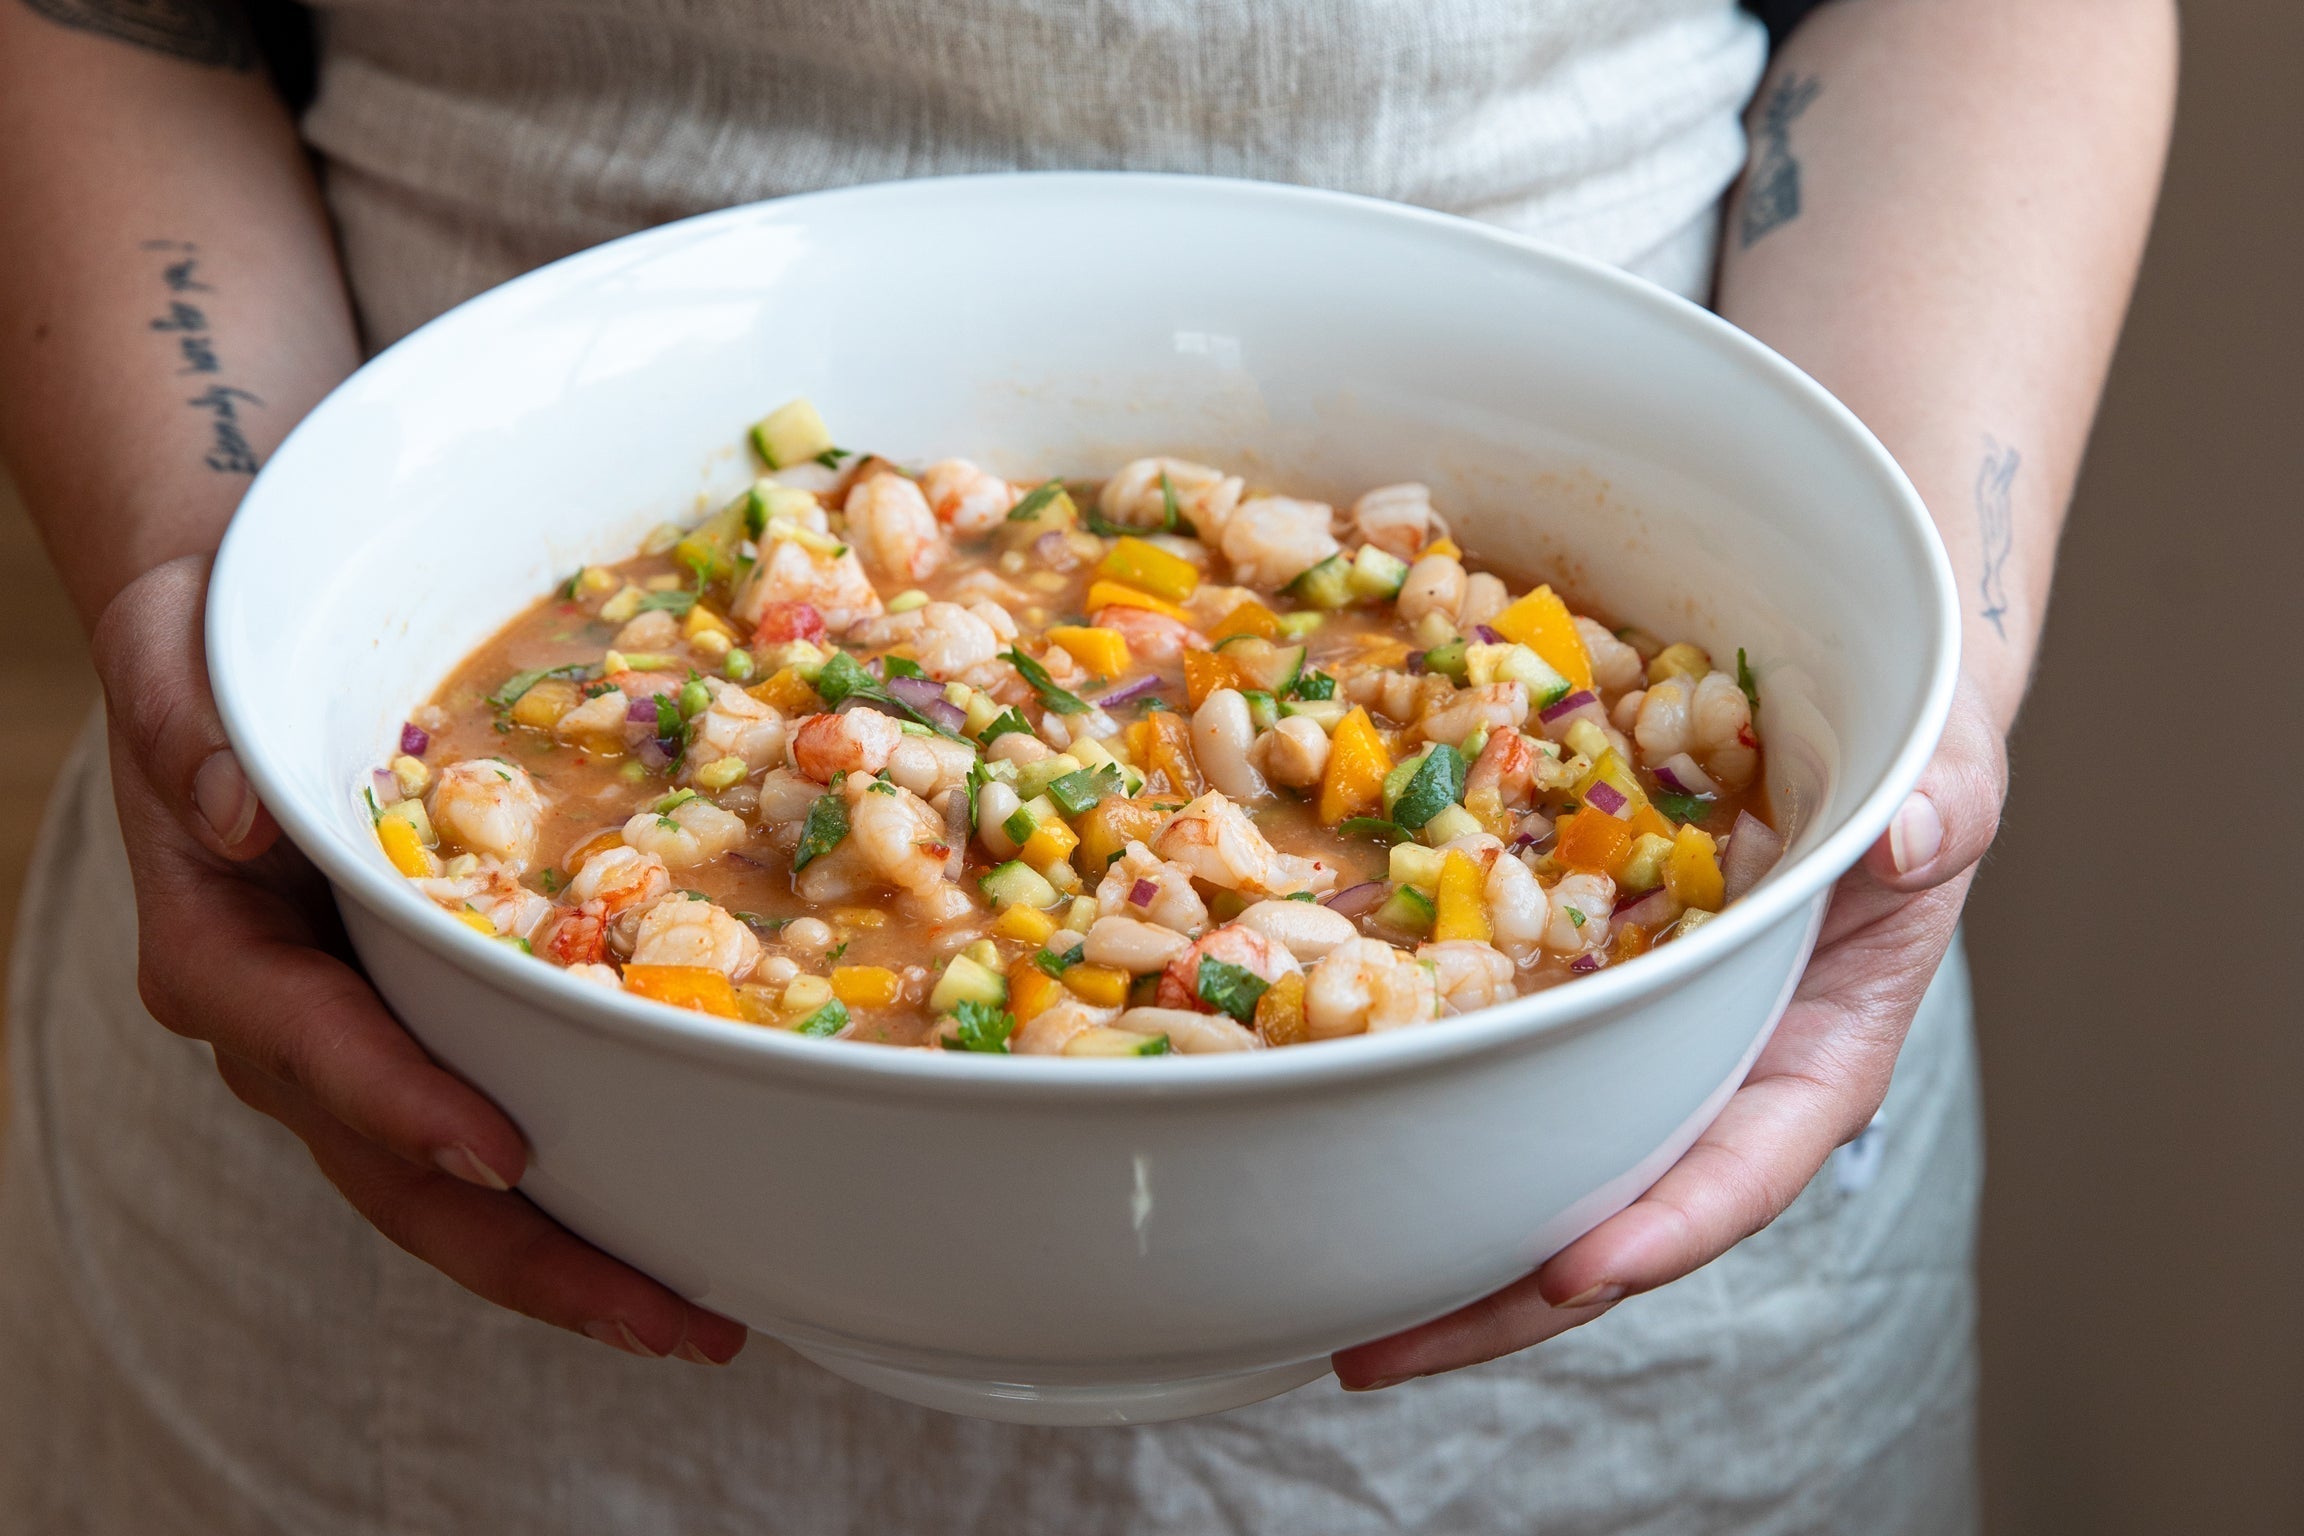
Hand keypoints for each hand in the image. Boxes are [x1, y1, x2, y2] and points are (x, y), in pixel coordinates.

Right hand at [90, 555, 745, 1365]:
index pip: (309, 1048)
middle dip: (529, 1256)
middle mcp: (289, 1025)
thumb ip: (186, 733)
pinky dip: (572, 1184)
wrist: (229, 645)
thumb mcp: (174, 665)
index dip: (398, 1106)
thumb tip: (233, 808)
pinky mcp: (418, 1027)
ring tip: (694, 1314)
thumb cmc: (204, 649)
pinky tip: (671, 1221)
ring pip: (449, 1183)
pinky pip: (488, 1122)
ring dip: (568, 1255)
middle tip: (666, 1318)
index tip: (499, 1156)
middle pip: (398, 1171)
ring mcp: (358, 1041)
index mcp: (222, 948)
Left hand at [1332, 677, 2006, 1390]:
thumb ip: (1941, 813)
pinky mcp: (1565, 995)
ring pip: (1536, 1167)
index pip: (1744, 1167)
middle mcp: (1713, 1076)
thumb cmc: (1904, 766)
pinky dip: (1415, 1112)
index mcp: (1814, 1053)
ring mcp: (1631, 1047)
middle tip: (1376, 1349)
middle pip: (1610, 1216)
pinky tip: (1322, 1140)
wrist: (1845, 729)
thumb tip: (1906, 843)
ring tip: (1325, 1307)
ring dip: (1439, 1240)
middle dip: (1502, 1296)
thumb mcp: (1941, 775)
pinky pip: (1493, 1067)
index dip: (1665, 1229)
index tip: (1577, 1273)